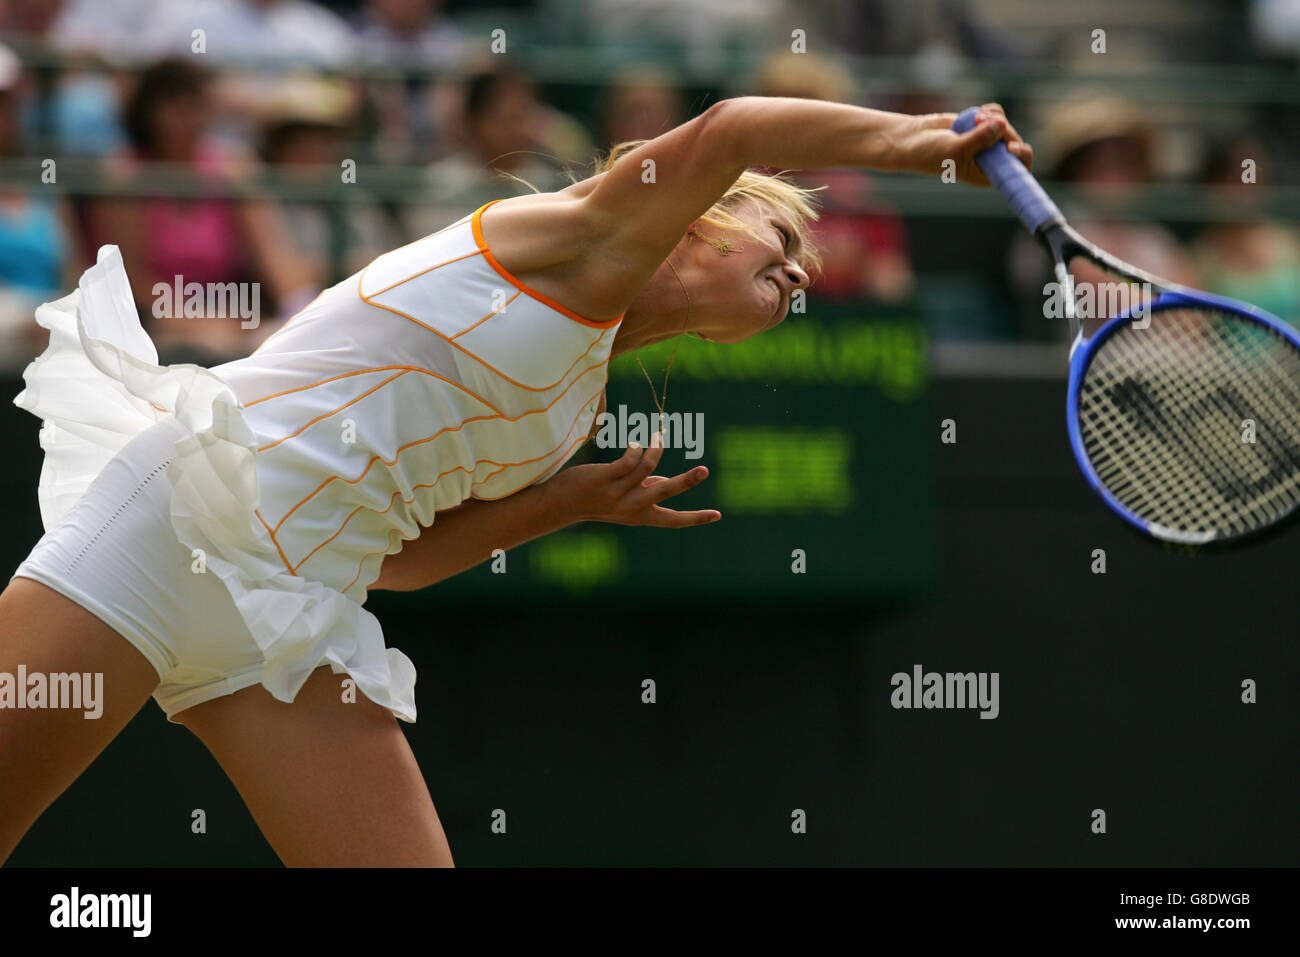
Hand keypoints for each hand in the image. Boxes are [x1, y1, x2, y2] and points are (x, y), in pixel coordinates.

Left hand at [547, 433, 721, 527]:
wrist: (560, 505)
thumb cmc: (596, 499)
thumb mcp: (625, 501)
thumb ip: (646, 491)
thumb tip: (665, 479)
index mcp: (640, 516)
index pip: (673, 521)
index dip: (696, 518)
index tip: (718, 515)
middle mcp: (631, 507)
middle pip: (665, 493)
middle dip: (686, 481)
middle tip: (705, 470)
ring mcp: (616, 493)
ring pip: (646, 469)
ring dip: (655, 450)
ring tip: (657, 438)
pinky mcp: (603, 479)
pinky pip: (627, 461)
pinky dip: (636, 449)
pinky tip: (635, 443)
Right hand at [894, 103, 1032, 185]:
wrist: (914, 139)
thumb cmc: (930, 153)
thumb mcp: (955, 149)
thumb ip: (979, 138)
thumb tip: (1002, 124)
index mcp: (985, 174)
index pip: (1015, 170)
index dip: (1020, 157)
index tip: (1010, 146)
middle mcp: (989, 160)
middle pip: (1013, 142)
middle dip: (1002, 129)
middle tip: (982, 120)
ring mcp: (987, 143)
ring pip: (1005, 126)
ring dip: (995, 117)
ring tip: (977, 116)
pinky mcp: (982, 127)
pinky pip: (998, 116)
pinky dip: (992, 111)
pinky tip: (980, 111)